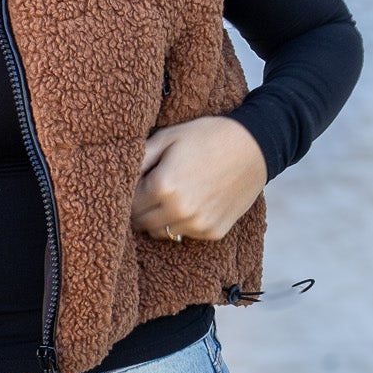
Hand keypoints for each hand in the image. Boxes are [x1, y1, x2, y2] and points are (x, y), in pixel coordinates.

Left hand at [131, 116, 267, 241]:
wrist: (255, 147)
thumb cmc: (207, 136)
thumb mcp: (168, 137)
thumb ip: (139, 158)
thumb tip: (117, 176)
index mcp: (163, 186)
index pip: (128, 205)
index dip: (129, 194)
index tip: (136, 184)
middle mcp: (179, 211)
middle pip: (141, 223)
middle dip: (140, 209)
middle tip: (149, 191)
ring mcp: (197, 225)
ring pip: (160, 233)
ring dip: (158, 219)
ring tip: (170, 196)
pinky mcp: (213, 232)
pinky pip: (184, 235)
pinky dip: (182, 223)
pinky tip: (191, 202)